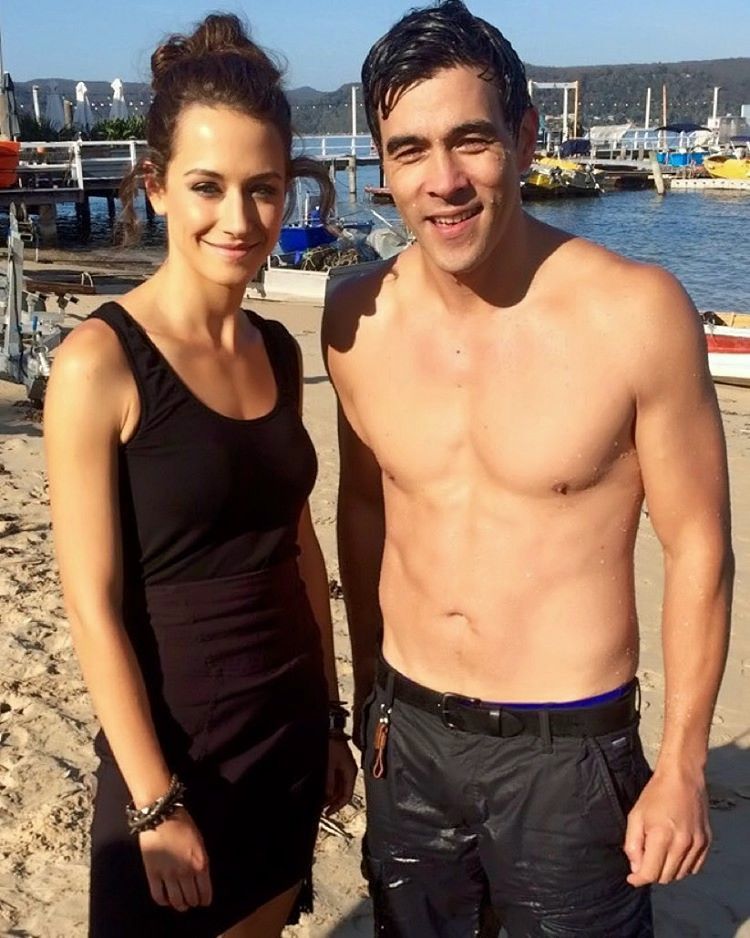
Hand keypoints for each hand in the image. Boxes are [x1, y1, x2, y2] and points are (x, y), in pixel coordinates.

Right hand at [139, 807, 212, 910]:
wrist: (162, 816)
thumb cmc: (184, 825)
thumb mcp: (200, 842)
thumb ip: (201, 861)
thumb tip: (200, 878)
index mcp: (200, 863)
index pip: (205, 891)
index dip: (205, 899)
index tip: (203, 902)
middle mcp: (185, 872)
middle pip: (191, 898)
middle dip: (193, 902)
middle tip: (192, 902)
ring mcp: (168, 875)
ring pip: (175, 901)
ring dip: (179, 905)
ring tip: (180, 904)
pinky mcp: (153, 874)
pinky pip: (158, 895)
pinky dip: (163, 901)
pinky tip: (165, 900)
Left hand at [325, 738, 356, 814]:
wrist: (331, 729)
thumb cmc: (333, 743)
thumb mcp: (330, 764)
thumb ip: (329, 781)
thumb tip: (327, 795)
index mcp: (351, 772)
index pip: (347, 795)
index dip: (337, 806)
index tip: (327, 812)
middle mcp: (349, 772)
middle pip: (342, 793)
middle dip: (332, 802)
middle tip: (322, 809)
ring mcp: (343, 768)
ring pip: (338, 787)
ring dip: (330, 795)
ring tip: (320, 801)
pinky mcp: (338, 764)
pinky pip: (335, 780)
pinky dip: (329, 787)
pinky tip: (321, 789)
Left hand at [624, 768, 710, 885]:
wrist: (682, 778)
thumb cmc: (655, 795)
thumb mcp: (635, 815)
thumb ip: (632, 844)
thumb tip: (636, 869)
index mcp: (661, 836)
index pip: (651, 873)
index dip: (638, 879)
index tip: (632, 877)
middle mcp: (682, 844)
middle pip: (666, 877)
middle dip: (652, 873)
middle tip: (645, 859)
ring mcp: (697, 844)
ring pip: (680, 875)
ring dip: (667, 870)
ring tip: (659, 853)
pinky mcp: (706, 842)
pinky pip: (694, 867)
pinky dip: (682, 866)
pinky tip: (674, 852)